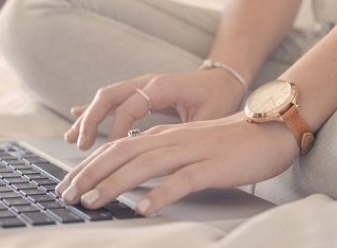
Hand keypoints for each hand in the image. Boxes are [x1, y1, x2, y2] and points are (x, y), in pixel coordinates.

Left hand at [56, 113, 298, 215]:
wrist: (270, 129)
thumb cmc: (229, 143)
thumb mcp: (188, 147)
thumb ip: (161, 157)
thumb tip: (132, 177)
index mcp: (164, 137)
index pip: (116, 148)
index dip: (88, 166)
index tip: (67, 184)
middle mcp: (171, 140)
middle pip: (121, 154)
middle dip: (89, 174)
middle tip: (66, 195)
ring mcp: (192, 151)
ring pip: (144, 165)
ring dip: (114, 184)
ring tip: (92, 201)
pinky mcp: (212, 166)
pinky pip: (182, 180)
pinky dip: (160, 194)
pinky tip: (143, 208)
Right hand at [65, 69, 246, 149]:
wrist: (224, 78)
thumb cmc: (220, 98)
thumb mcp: (209, 117)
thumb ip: (187, 132)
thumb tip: (168, 155)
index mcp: (163, 86)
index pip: (131, 106)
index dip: (118, 128)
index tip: (111, 151)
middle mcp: (148, 82)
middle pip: (109, 96)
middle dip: (91, 120)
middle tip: (81, 146)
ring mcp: (141, 85)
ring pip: (106, 97)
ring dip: (88, 118)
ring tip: (73, 141)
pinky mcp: (140, 92)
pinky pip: (112, 99)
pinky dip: (94, 110)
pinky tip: (76, 118)